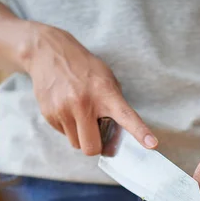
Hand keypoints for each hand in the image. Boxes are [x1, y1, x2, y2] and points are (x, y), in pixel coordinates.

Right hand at [24, 24, 156, 154]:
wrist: (47, 52)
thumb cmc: (83, 68)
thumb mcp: (106, 78)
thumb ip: (115, 104)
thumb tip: (119, 133)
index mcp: (104, 93)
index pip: (126, 116)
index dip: (139, 132)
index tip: (152, 144)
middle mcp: (83, 103)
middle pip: (92, 148)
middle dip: (95, 145)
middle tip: (96, 132)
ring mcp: (63, 110)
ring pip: (76, 144)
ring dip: (81, 136)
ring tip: (79, 115)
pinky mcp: (49, 114)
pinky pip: (64, 135)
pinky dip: (68, 128)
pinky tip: (67, 109)